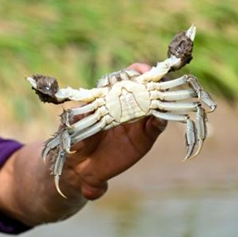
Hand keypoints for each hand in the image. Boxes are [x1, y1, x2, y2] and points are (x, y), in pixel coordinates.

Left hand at [64, 63, 167, 199]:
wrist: (81, 166)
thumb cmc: (77, 138)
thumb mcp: (74, 124)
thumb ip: (79, 117)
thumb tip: (80, 111)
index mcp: (110, 97)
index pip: (126, 78)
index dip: (135, 72)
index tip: (140, 70)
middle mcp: (127, 106)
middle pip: (146, 88)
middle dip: (155, 81)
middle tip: (158, 81)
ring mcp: (138, 121)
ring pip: (155, 105)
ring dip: (162, 99)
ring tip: (163, 97)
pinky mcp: (144, 137)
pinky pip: (157, 127)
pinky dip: (161, 121)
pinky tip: (160, 119)